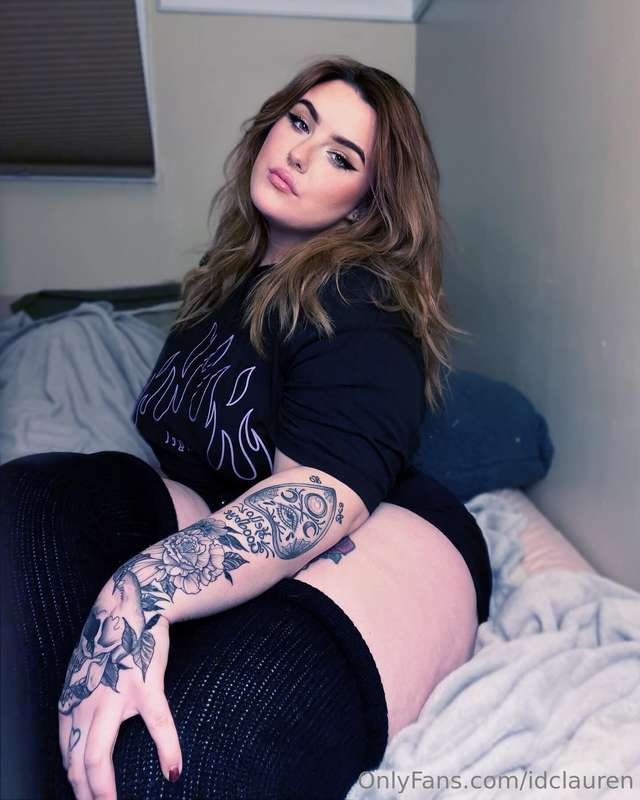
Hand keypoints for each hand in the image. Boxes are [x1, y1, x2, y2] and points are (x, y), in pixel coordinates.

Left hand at [58, 571, 181, 798]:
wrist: (130, 603)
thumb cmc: (113, 640)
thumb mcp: (87, 672)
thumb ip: (84, 703)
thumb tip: (86, 734)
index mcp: (72, 702)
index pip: (66, 756)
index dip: (76, 784)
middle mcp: (84, 702)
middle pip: (75, 763)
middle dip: (86, 796)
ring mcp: (113, 694)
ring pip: (97, 755)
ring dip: (103, 791)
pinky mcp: (145, 683)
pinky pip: (156, 724)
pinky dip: (166, 750)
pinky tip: (173, 771)